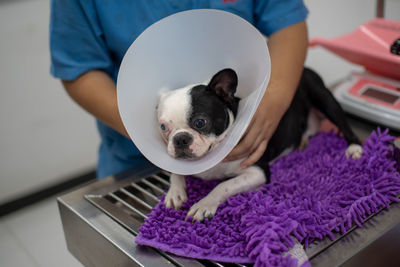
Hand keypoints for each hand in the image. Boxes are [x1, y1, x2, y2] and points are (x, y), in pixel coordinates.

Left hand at [225, 21, 307, 168]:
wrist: (279, 93)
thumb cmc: (260, 94)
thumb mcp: (247, 100)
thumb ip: (237, 109)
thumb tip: (222, 118)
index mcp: (254, 114)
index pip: (239, 131)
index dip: (228, 139)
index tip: (216, 143)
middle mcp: (260, 125)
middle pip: (244, 144)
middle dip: (230, 152)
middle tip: (218, 154)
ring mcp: (265, 132)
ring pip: (250, 149)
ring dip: (237, 156)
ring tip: (225, 159)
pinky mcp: (268, 135)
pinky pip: (260, 150)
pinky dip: (251, 159)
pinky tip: (242, 165)